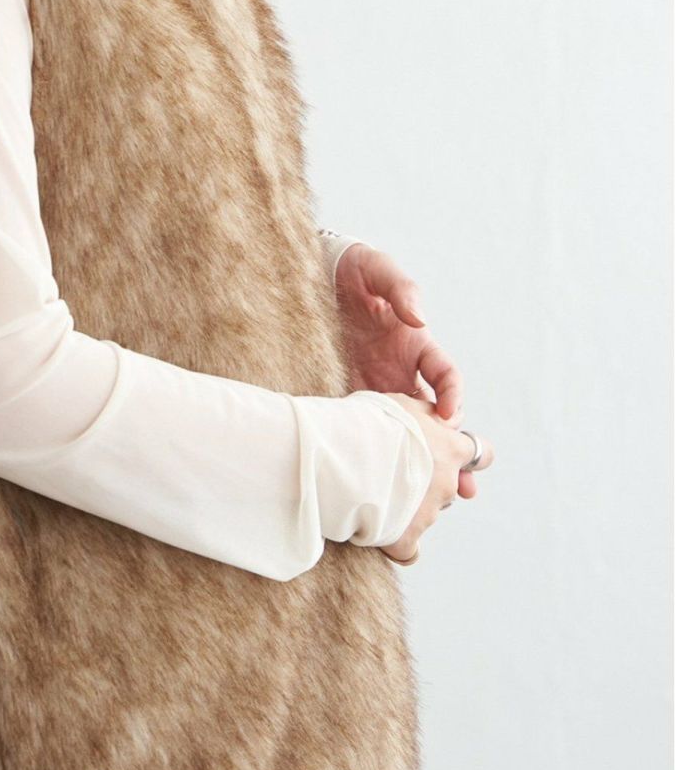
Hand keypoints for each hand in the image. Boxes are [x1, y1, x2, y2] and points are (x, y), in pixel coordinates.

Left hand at [334, 242, 476, 499]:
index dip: (452, 397)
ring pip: (403, 434)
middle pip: (432, 418)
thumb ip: (400, 288)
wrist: (305, 272)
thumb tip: (420, 316)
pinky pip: (363, 429)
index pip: (445, 376)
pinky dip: (373, 456)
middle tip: (465, 488)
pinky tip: (375, 482)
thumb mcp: (376, 268)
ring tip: (425, 502)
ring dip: (417, 465)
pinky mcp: (344, 393)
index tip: (449, 419)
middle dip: (451, 452)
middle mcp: (398, 370)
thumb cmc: (349, 267)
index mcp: (413, 344)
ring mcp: (372, 385)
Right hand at [376, 393, 494, 562]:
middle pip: (448, 487)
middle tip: (394, 472)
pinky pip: (409, 550)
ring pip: (426, 514)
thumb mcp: (403, 404)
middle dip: (428, 483)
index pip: (481, 455)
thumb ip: (427, 414)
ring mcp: (428, 513)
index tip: (452, 458)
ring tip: (373, 494)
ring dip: (407, 507)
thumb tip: (439, 420)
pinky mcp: (405, 538)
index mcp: (450, 449)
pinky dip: (397, 543)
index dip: (466, 458)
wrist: (340, 456)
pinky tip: (380, 534)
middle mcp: (446, 483)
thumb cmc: (368, 424)